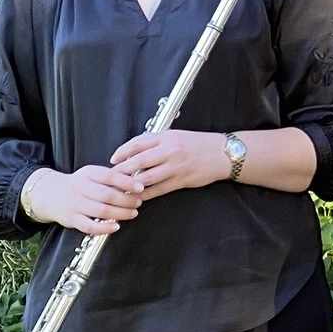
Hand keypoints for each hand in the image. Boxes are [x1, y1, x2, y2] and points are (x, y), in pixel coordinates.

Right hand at [20, 163, 141, 236]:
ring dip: (120, 213)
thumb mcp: (91, 175)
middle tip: (138, 202)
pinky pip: (89, 226)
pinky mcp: (72, 219)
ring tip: (132, 213)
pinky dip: (104, 228)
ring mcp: (75, 205)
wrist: (51, 194)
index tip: (141, 187)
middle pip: (107, 195)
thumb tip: (135, 181)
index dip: (127, 182)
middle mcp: (80, 188)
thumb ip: (110, 178)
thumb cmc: (79, 185)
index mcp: (87, 174)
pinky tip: (116, 227)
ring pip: (101, 211)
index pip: (109, 176)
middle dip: (126, 200)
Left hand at [110, 128, 230, 198]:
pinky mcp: (181, 180)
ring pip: (147, 178)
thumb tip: (134, 152)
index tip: (113, 160)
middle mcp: (170, 150)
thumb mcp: (176, 135)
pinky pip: (159, 189)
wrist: (221, 154)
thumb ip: (156, 142)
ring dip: (132, 184)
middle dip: (122, 170)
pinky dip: (146, 194)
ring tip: (121, 189)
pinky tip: (138, 196)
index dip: (122, 152)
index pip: (138, 143)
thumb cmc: (198, 143)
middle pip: (138, 161)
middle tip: (111, 177)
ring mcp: (175, 167)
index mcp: (167, 137)